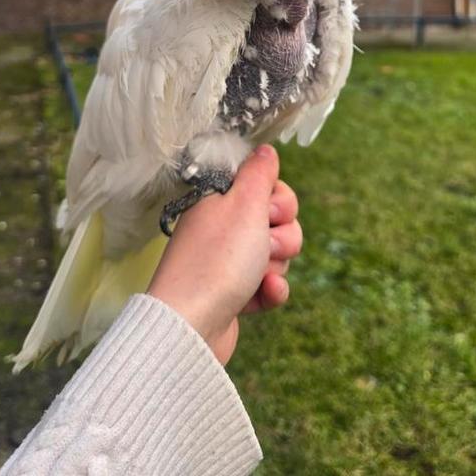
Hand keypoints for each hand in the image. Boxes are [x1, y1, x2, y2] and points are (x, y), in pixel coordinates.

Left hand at [147, 145, 301, 364]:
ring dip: (276, 264)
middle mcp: (221, 226)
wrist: (192, 325)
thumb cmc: (218, 260)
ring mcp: (226, 261)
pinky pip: (267, 285)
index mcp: (219, 199)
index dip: (278, 199)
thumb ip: (259, 173)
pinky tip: (263, 294)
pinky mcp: (234, 294)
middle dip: (282, 235)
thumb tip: (265, 150)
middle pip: (276, 220)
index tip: (268, 211)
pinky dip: (270, 290)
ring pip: (275, 253)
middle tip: (264, 244)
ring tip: (259, 274)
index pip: (265, 185)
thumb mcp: (244, 204)